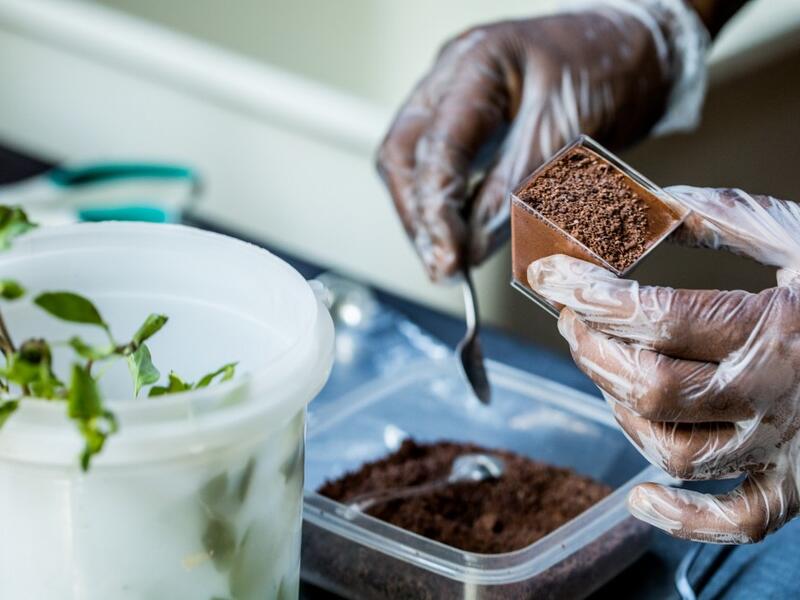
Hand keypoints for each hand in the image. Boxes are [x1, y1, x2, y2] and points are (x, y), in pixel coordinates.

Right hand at [376, 6, 678, 280]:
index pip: (435, 146)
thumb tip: (474, 246)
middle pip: (403, 157)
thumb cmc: (611, 68)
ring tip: (449, 261)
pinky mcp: (470, 124)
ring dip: (427, 218)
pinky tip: (460, 236)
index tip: (449, 258)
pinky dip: (448, 207)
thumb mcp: (566, 132)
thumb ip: (514, 188)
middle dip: (418, 217)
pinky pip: (443, 170)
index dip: (435, 210)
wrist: (638, 51)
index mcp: (473, 64)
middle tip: (442, 266)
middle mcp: (451, 78)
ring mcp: (454, 99)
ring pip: (413, 167)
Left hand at [528, 186, 799, 542]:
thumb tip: (651, 203)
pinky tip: (641, 495)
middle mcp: (775, 393)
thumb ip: (726, 219)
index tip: (547, 275)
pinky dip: (682, 517)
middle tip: (573, 320)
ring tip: (606, 372)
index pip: (654, 315)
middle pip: (650, 386)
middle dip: (592, 349)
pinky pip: (736, 519)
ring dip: (618, 410)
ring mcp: (786, 446)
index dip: (588, 293)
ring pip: (673, 450)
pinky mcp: (799, 484)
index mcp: (776, 326)